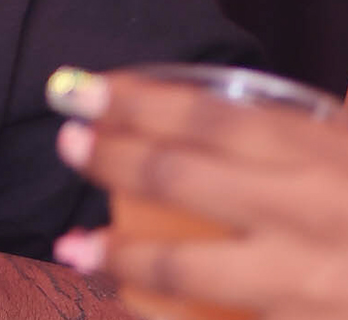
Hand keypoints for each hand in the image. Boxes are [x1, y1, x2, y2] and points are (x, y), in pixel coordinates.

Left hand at [48, 66, 347, 317]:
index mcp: (315, 152)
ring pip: (189, 267)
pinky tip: (129, 304)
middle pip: (180, 177)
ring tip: (72, 246)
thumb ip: (320, 118)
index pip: (202, 117)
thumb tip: (239, 102)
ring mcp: (305, 283)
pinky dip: (170, 314)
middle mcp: (302, 213)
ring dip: (122, 255)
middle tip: (66, 142)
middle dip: (112, 159)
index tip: (79, 89)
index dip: (132, 101)